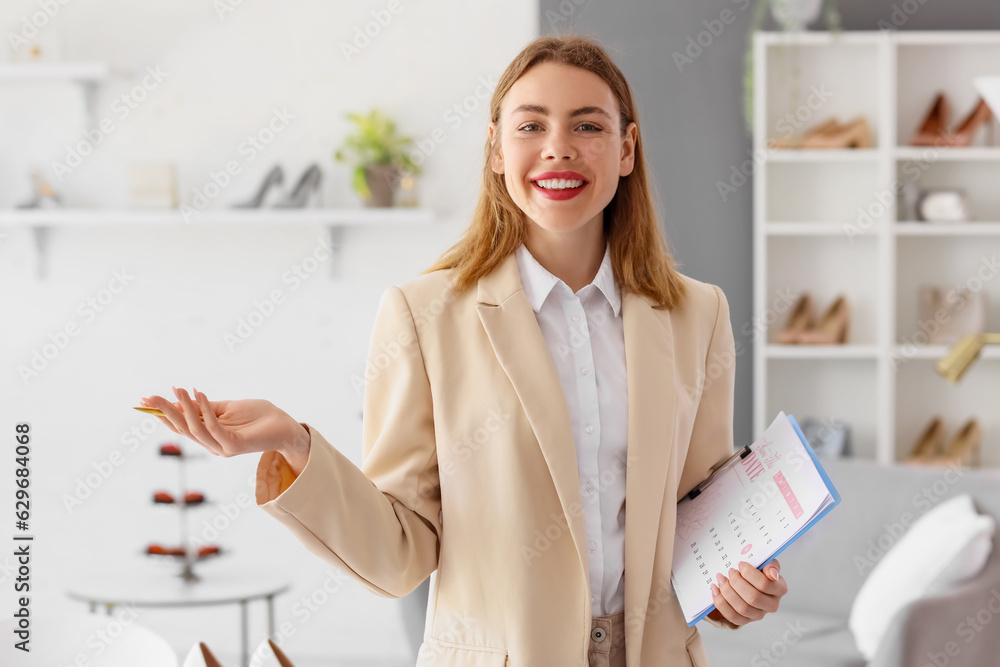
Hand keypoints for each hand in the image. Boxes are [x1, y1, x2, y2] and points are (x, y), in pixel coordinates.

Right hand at [140, 387, 309, 467]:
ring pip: (195, 429)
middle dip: (165, 411)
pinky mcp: (234, 445)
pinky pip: (214, 427)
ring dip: (184, 408)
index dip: (162, 414)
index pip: (180, 426)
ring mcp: (222, 447)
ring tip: (178, 389)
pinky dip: (205, 410)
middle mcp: (211, 445)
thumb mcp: (226, 408)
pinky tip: (200, 394)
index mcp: (208, 436)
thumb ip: (205, 406)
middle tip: (150, 396)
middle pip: (182, 428)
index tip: (145, 400)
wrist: (284, 425)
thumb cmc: (257, 416)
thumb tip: (179, 398)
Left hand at [707, 559, 785, 626]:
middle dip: (737, 583)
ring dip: (727, 592)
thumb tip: (772, 574)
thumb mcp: (765, 562)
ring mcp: (759, 614)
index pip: (765, 584)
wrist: (749, 580)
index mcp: (779, 589)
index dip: (750, 574)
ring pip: (742, 608)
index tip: (740, 564)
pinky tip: (716, 590)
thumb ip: (770, 564)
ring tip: (721, 579)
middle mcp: (772, 604)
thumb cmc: (758, 570)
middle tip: (730, 572)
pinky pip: (732, 616)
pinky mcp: (745, 620)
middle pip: (753, 597)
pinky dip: (721, 602)